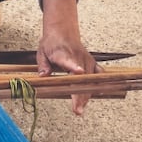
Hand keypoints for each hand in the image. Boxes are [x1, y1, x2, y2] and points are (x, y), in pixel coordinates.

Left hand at [36, 0, 98, 114]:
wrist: (63, 31)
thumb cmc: (51, 43)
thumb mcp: (42, 53)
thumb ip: (43, 66)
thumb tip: (43, 76)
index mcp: (63, 54)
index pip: (69, 61)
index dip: (74, 67)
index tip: (79, 72)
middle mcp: (78, 57)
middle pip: (82, 78)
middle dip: (80, 95)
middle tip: (77, 110)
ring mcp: (86, 60)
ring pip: (90, 81)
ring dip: (86, 95)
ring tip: (80, 108)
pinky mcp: (92, 62)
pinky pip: (99, 75)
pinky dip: (98, 85)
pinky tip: (97, 94)